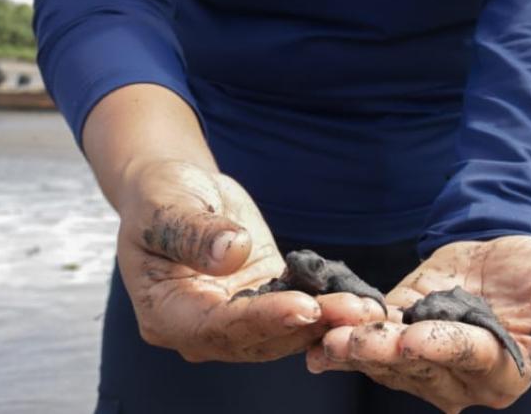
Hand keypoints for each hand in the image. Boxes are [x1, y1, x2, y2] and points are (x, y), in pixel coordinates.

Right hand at [116, 160, 384, 361]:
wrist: (177, 191)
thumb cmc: (161, 197)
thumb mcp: (167, 206)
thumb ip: (194, 233)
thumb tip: (232, 251)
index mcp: (166, 315)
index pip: (219, 326)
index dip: (263, 319)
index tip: (305, 306)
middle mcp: (202, 329)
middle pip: (259, 338)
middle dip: (309, 325)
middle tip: (354, 312)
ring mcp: (236, 319)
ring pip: (286, 331)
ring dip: (329, 321)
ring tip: (369, 309)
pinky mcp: (266, 301)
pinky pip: (299, 310)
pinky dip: (330, 308)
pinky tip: (363, 301)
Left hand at [305, 235, 530, 412]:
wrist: (510, 270)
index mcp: (507, 368)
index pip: (470, 356)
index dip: (441, 346)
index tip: (413, 336)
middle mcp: (461, 379)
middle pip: (418, 366)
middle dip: (384, 353)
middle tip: (353, 340)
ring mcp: (425, 366)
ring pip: (386, 364)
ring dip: (355, 353)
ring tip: (328, 341)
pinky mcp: (397, 344)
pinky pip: (367, 351)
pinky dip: (340, 351)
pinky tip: (315, 348)